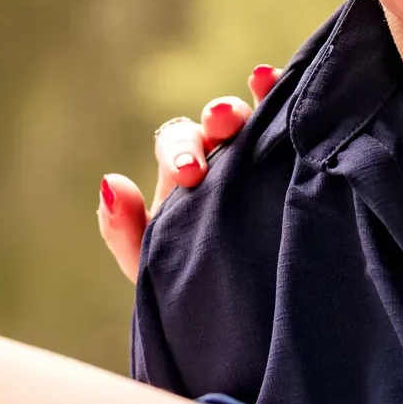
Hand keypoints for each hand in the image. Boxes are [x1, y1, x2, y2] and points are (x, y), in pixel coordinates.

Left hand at [97, 64, 279, 282]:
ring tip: (260, 83)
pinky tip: (280, 79)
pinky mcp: (290, 167)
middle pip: (214, 123)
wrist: (240, 325)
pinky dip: (281, 95)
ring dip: (252, 100)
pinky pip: (286, 125)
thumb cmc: (191, 293)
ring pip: (253, 118)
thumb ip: (123, 231)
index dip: (181, 150)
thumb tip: (111, 180)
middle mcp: (219, 160)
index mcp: (183, 179)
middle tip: (224, 122)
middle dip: (218, 117)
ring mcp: (257, 161)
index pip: (176, 145)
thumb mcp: (152, 270)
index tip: (190, 174)